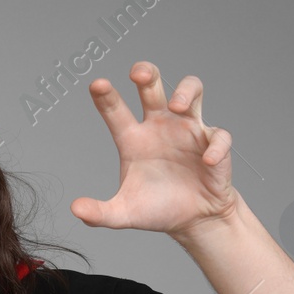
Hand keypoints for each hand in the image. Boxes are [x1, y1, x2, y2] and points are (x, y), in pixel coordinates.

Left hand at [70, 61, 241, 240]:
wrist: (193, 220)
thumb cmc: (157, 208)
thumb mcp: (123, 213)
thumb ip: (99, 213)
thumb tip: (75, 210)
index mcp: (133, 138)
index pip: (116, 111)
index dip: (106, 96)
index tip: (96, 84)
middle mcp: (160, 126)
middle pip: (153, 87)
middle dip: (146, 74)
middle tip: (138, 74)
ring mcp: (189, 131)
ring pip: (192, 93)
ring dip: (185, 92)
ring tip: (176, 106)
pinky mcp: (213, 144)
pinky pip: (218, 136)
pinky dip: (215, 146)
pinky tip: (206, 160)